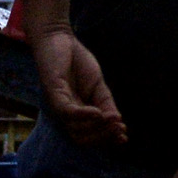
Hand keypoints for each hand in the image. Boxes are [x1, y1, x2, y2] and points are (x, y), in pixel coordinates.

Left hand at [31, 29, 126, 146]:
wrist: (59, 37)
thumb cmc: (77, 62)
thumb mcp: (98, 86)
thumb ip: (106, 104)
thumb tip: (119, 122)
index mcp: (75, 113)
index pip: (88, 135)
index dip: (106, 139)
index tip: (124, 138)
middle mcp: (64, 113)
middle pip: (81, 138)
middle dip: (103, 136)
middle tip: (120, 128)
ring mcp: (57, 105)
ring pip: (74, 129)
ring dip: (97, 127)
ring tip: (113, 119)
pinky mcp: (53, 93)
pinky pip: (67, 111)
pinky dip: (84, 115)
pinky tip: (98, 112)